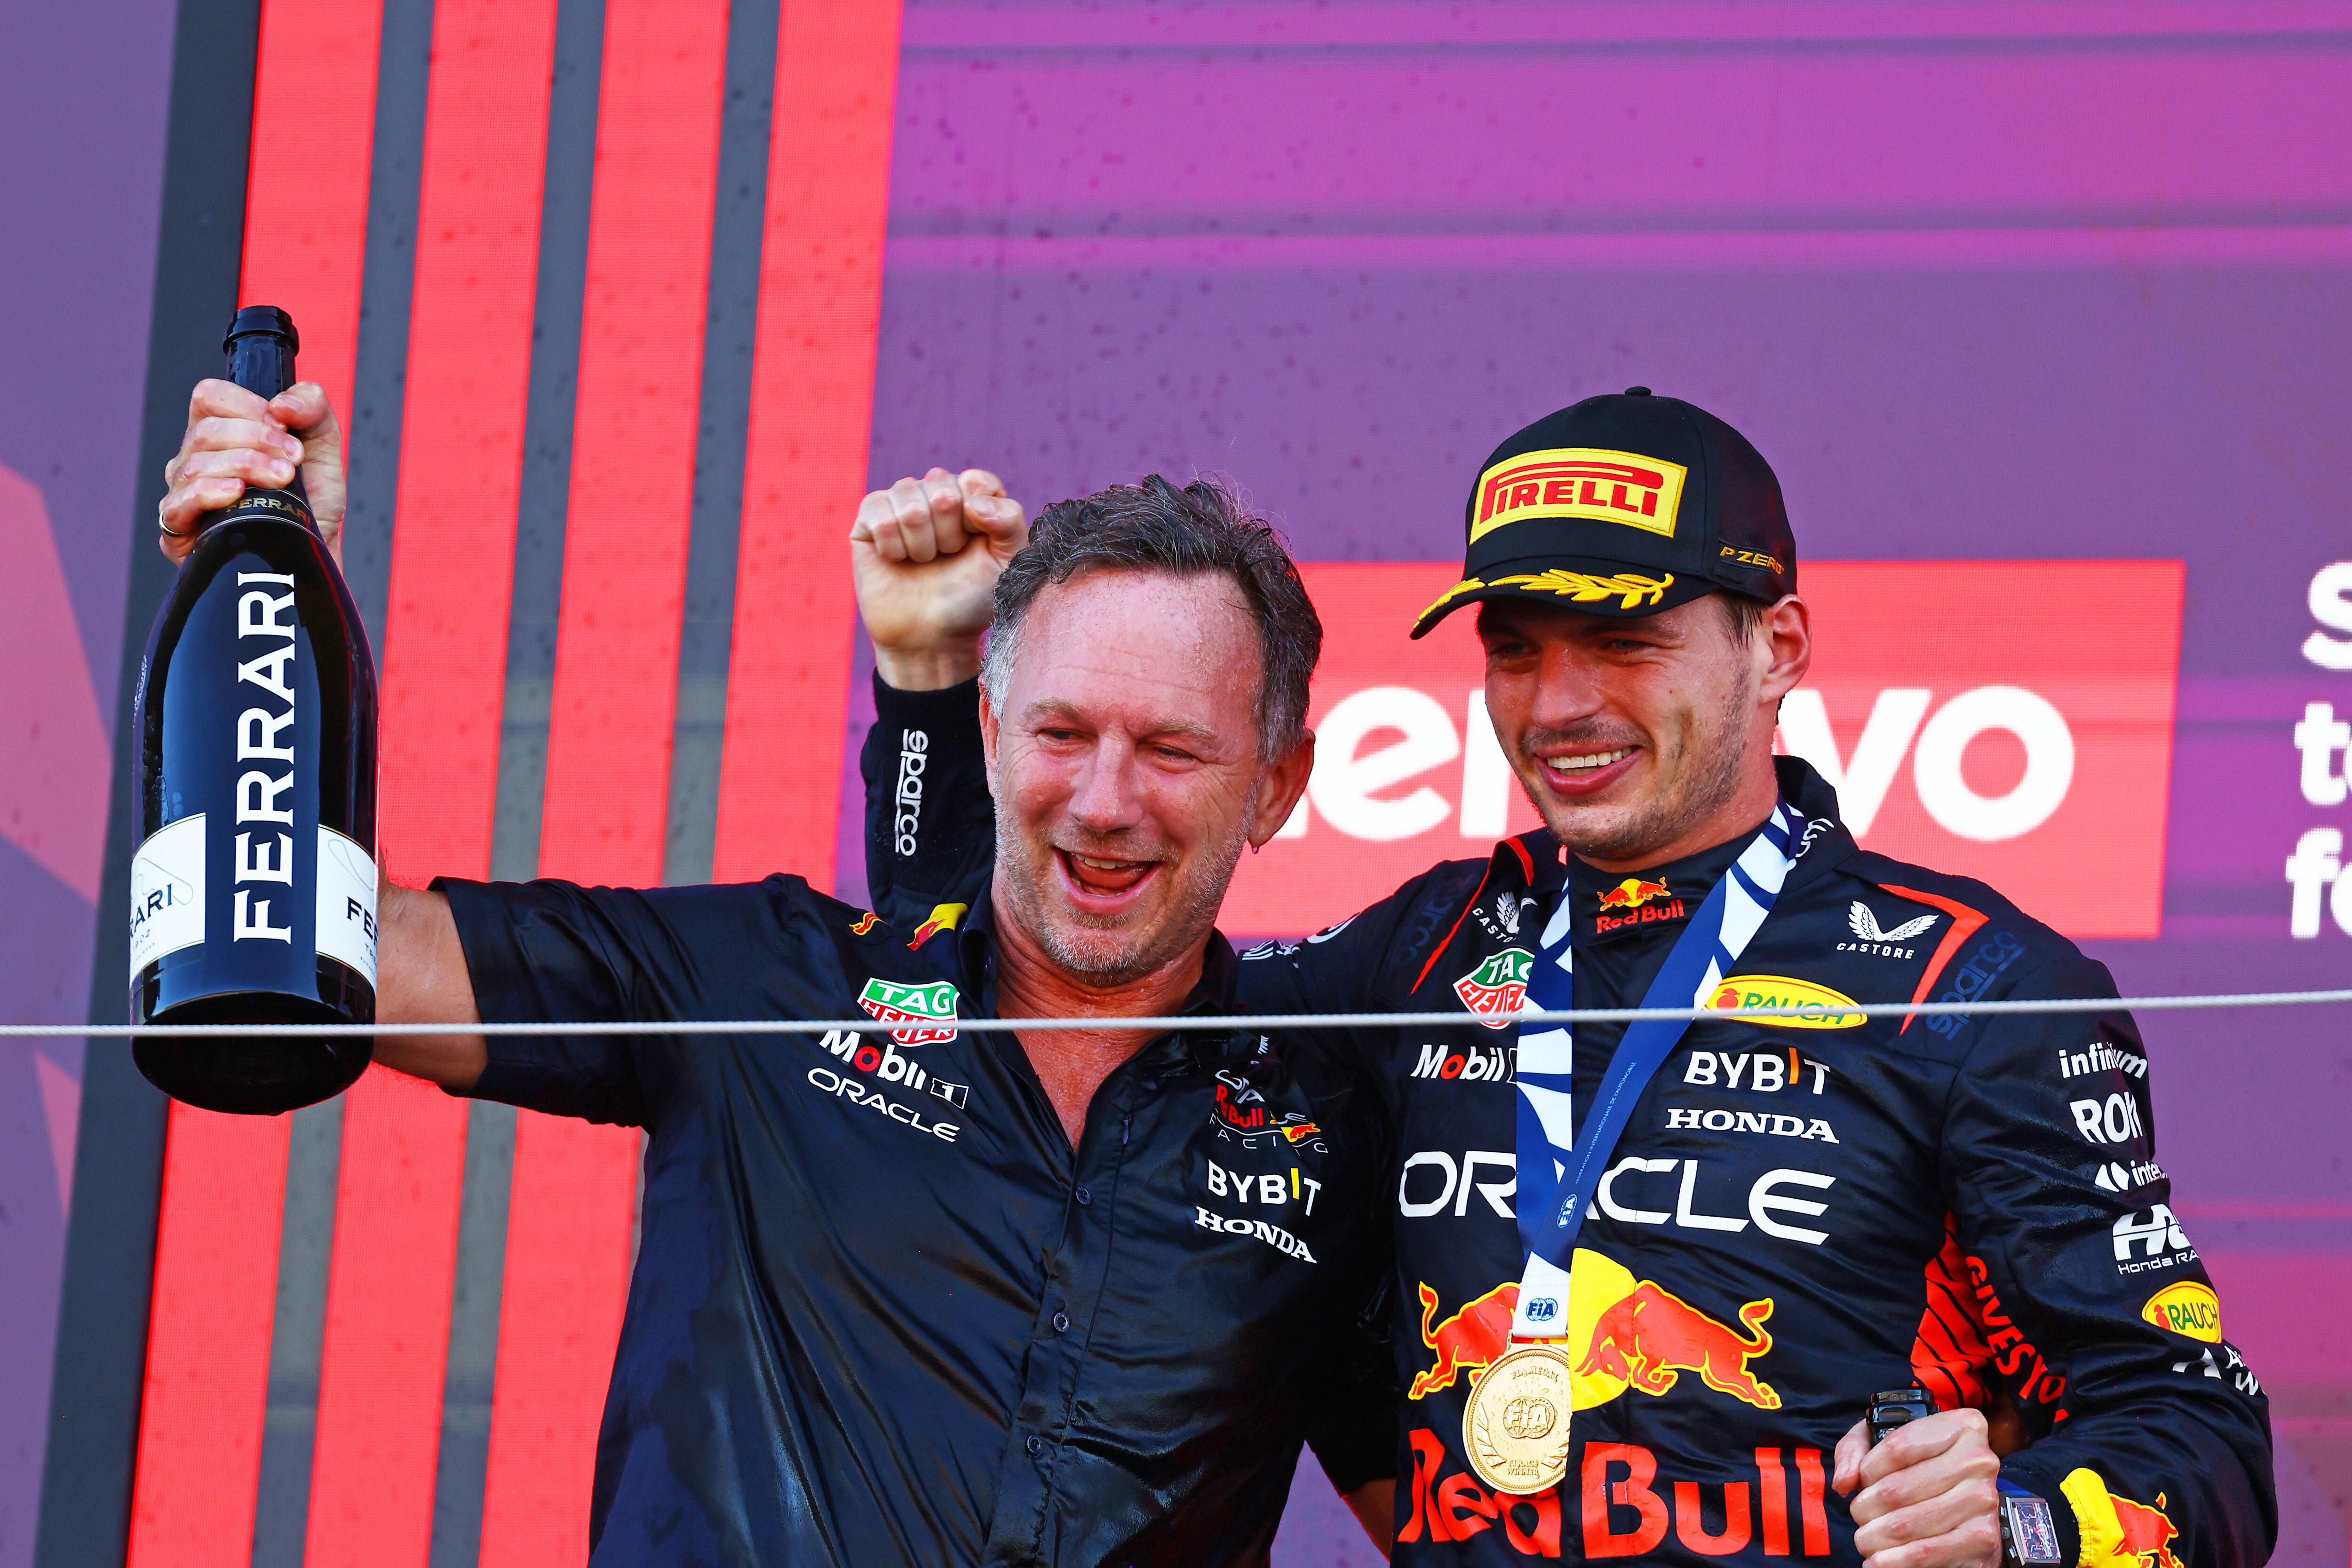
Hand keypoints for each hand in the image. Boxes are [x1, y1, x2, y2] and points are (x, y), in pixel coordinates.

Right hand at [159, 379, 346, 567]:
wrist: (316, 550)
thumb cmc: (312, 498)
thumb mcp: (323, 443)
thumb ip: (311, 405)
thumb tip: (280, 404)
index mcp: (219, 433)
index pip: (209, 396)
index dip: (248, 406)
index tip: (285, 428)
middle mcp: (194, 460)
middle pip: (205, 431)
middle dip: (257, 440)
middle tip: (293, 462)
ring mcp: (182, 494)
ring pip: (196, 464)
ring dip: (246, 465)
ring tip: (283, 481)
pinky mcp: (179, 532)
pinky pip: (180, 503)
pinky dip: (210, 492)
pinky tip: (238, 492)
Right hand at [850, 467, 1025, 689]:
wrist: (931, 637)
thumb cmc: (971, 599)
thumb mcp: (1007, 562)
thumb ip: (1010, 520)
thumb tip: (973, 500)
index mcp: (972, 499)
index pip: (975, 480)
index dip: (975, 518)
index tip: (974, 545)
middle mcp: (936, 494)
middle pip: (942, 489)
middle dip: (948, 535)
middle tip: (947, 558)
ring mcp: (901, 504)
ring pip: (909, 500)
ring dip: (921, 544)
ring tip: (923, 562)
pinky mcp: (869, 519)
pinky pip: (879, 513)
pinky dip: (892, 545)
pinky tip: (897, 560)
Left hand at [1832, 1407, 2000, 1567]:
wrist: (1971, 1505)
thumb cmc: (1923, 1467)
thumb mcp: (1887, 1440)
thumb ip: (1856, 1450)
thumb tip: (1844, 1482)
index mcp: (1961, 1428)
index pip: (1896, 1447)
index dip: (1866, 1469)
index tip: (1860, 1482)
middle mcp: (1978, 1463)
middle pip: (1897, 1489)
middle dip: (1864, 1509)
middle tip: (1859, 1516)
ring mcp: (1983, 1503)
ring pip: (1906, 1524)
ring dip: (1874, 1537)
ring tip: (1865, 1540)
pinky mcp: (1982, 1540)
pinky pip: (1925, 1554)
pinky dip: (1893, 1562)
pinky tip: (1878, 1561)